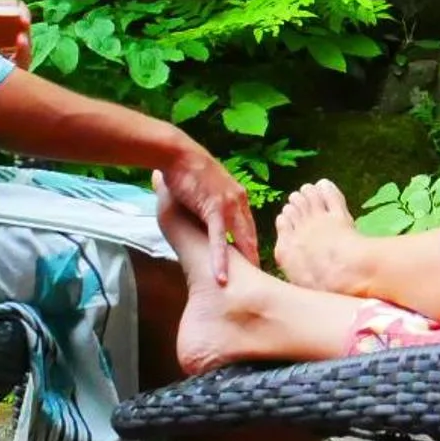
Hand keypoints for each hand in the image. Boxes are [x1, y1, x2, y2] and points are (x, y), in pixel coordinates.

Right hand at [155, 138, 257, 285]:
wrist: (178, 153)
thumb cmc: (188, 168)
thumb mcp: (206, 186)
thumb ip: (211, 200)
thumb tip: (207, 211)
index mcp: (237, 196)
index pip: (249, 225)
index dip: (251, 244)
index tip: (255, 261)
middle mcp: (238, 200)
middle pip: (250, 235)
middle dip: (255, 257)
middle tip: (260, 280)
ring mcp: (227, 204)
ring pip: (240, 240)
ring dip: (245, 262)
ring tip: (248, 287)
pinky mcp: (213, 209)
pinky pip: (219, 240)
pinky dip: (220, 259)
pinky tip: (222, 277)